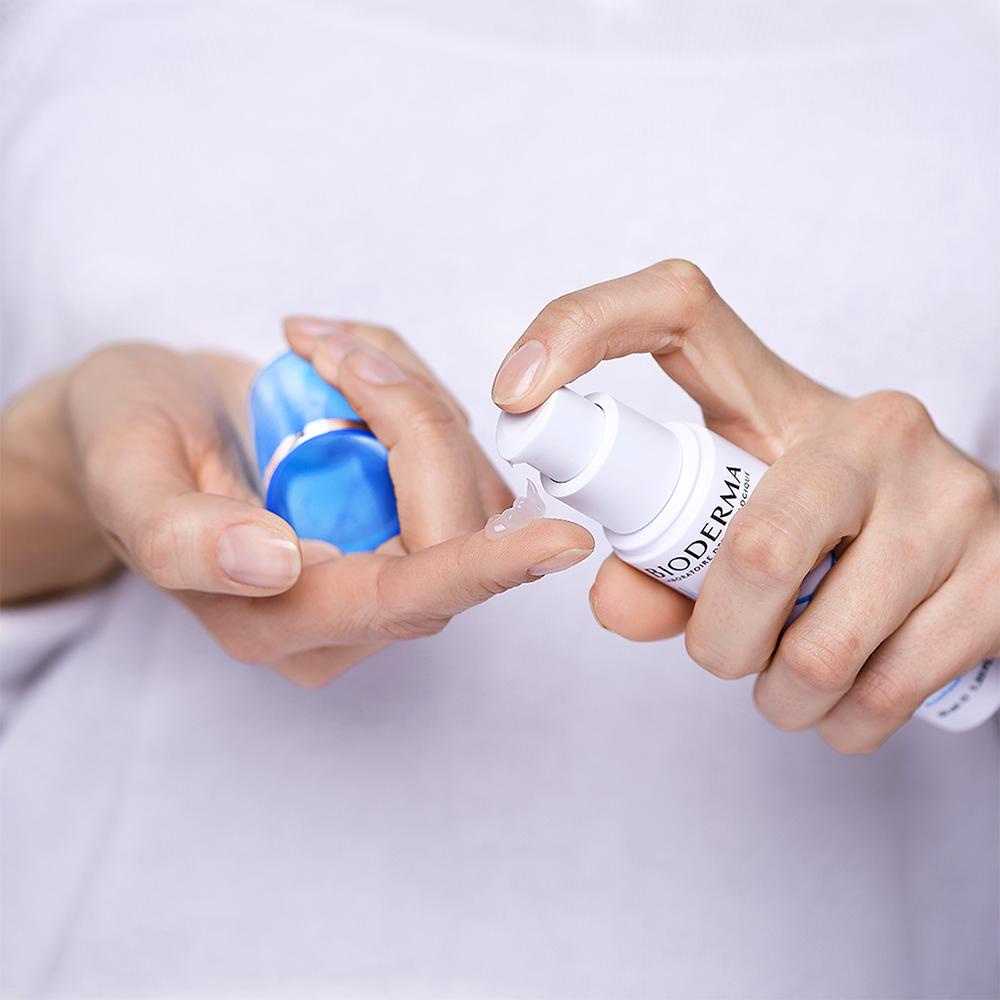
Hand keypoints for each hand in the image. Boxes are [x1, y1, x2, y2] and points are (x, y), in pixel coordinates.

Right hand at [1, 325, 592, 684]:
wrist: (143, 422)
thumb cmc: (124, 445)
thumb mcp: (127, 474)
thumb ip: (183, 536)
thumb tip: (275, 563)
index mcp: (276, 622)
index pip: (400, 602)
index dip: (480, 569)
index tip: (563, 541)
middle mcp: (348, 614)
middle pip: (447, 529)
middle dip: (411, 419)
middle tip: (331, 347)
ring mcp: (386, 567)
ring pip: (464, 486)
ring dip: (410, 397)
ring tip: (321, 351)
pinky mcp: (410, 523)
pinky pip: (456, 456)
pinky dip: (414, 393)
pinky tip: (349, 367)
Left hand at [492, 260, 999, 751]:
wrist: (969, 568)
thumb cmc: (824, 543)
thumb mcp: (736, 533)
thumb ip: (657, 567)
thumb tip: (613, 596)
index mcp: (779, 399)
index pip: (676, 309)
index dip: (582, 327)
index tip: (516, 392)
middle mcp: (872, 424)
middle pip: (751, 551)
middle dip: (715, 642)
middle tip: (721, 653)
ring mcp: (951, 492)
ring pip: (817, 647)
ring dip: (779, 696)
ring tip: (787, 677)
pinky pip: (884, 692)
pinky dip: (840, 723)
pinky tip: (847, 695)